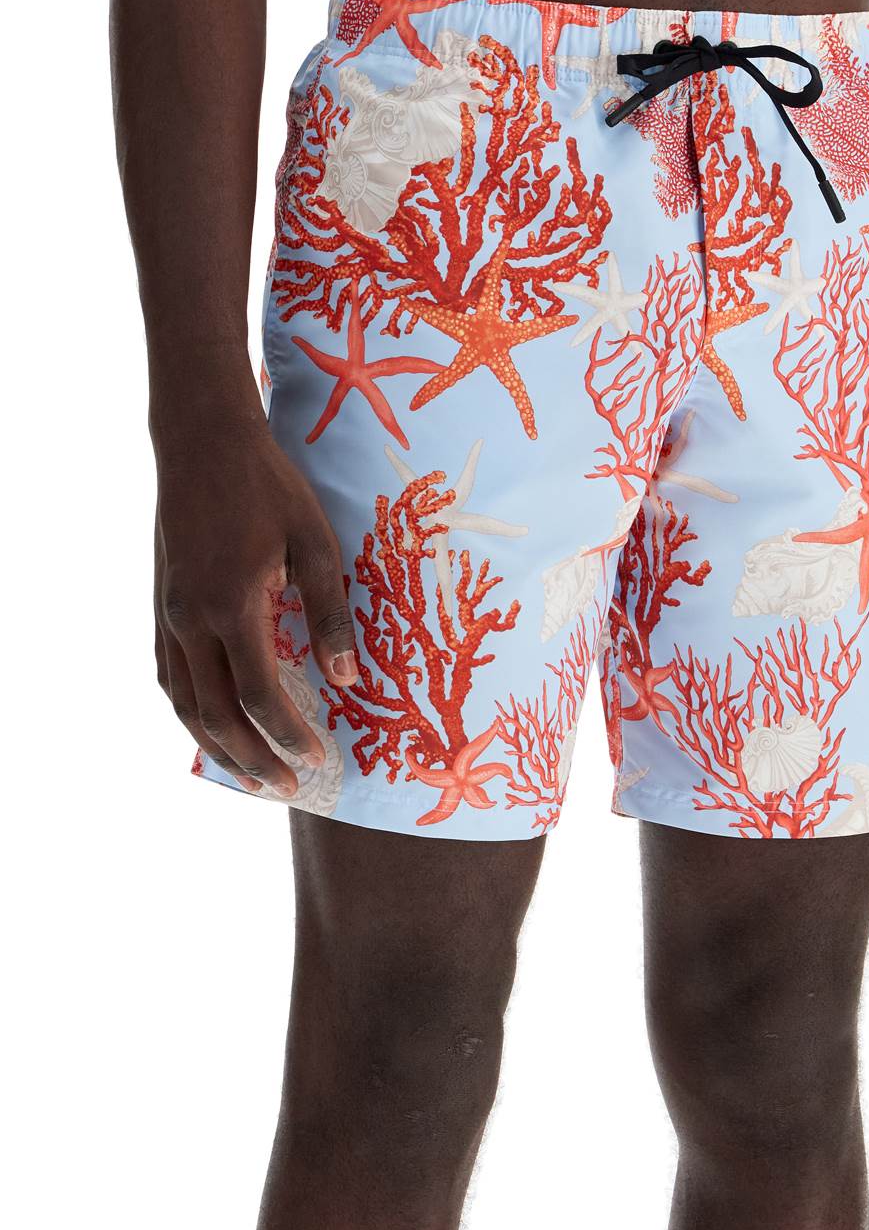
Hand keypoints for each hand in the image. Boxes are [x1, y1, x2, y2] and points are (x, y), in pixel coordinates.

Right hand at [154, 414, 359, 795]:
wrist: (202, 440)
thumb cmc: (269, 486)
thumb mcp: (315, 543)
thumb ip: (330, 614)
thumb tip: (347, 680)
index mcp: (232, 606)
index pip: (258, 695)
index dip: (288, 734)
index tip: (318, 759)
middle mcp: (190, 620)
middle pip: (215, 714)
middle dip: (252, 758)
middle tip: (286, 788)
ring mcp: (168, 615)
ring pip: (184, 703)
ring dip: (217, 746)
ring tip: (249, 776)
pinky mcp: (159, 606)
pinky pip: (167, 676)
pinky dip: (188, 712)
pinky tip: (209, 727)